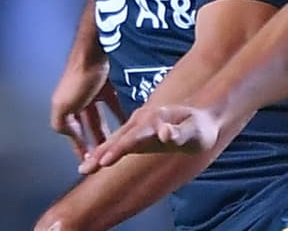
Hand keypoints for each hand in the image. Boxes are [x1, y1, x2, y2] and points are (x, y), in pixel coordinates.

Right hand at [50, 59, 125, 161]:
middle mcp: (76, 100)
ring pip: (99, 116)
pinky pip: (112, 103)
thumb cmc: (77, 78)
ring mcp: (91, 92)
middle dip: (94, 140)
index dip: (78, 145)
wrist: (92, 53)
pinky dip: (118, 112)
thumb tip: (68, 136)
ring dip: (106, 129)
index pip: (71, 131)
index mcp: (64, 106)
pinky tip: (127, 121)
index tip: (85, 160)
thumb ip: (60, 123)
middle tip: (104, 155)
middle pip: (87, 125)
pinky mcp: (105, 85)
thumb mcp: (63, 106)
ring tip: (115, 142)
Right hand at [78, 103, 220, 173]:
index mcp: (155, 118)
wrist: (203, 119)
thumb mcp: (195, 132)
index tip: (104, 161)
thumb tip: (163, 133)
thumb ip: (179, 133)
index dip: (118, 149)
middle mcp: (144, 119)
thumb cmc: (201, 129)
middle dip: (101, 153)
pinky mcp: (138, 130)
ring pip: (116, 139)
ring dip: (99, 153)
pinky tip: (96, 160)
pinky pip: (120, 140)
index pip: (133, 136)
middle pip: (119, 137)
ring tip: (84, 169)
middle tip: (84, 169)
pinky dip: (107, 150)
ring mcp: (139, 123)